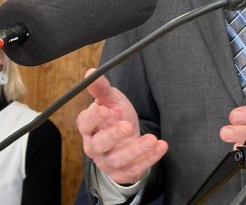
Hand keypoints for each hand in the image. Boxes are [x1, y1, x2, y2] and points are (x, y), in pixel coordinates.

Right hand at [76, 69, 167, 184]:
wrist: (126, 140)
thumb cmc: (115, 117)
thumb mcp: (110, 100)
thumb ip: (102, 88)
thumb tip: (91, 72)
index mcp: (89, 128)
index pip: (85, 124)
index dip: (93, 118)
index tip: (105, 110)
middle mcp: (94, 147)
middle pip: (99, 145)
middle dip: (113, 136)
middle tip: (127, 125)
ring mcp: (107, 162)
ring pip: (118, 160)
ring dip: (136, 150)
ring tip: (152, 139)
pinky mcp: (122, 173)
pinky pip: (134, 170)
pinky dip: (149, 159)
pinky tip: (160, 146)